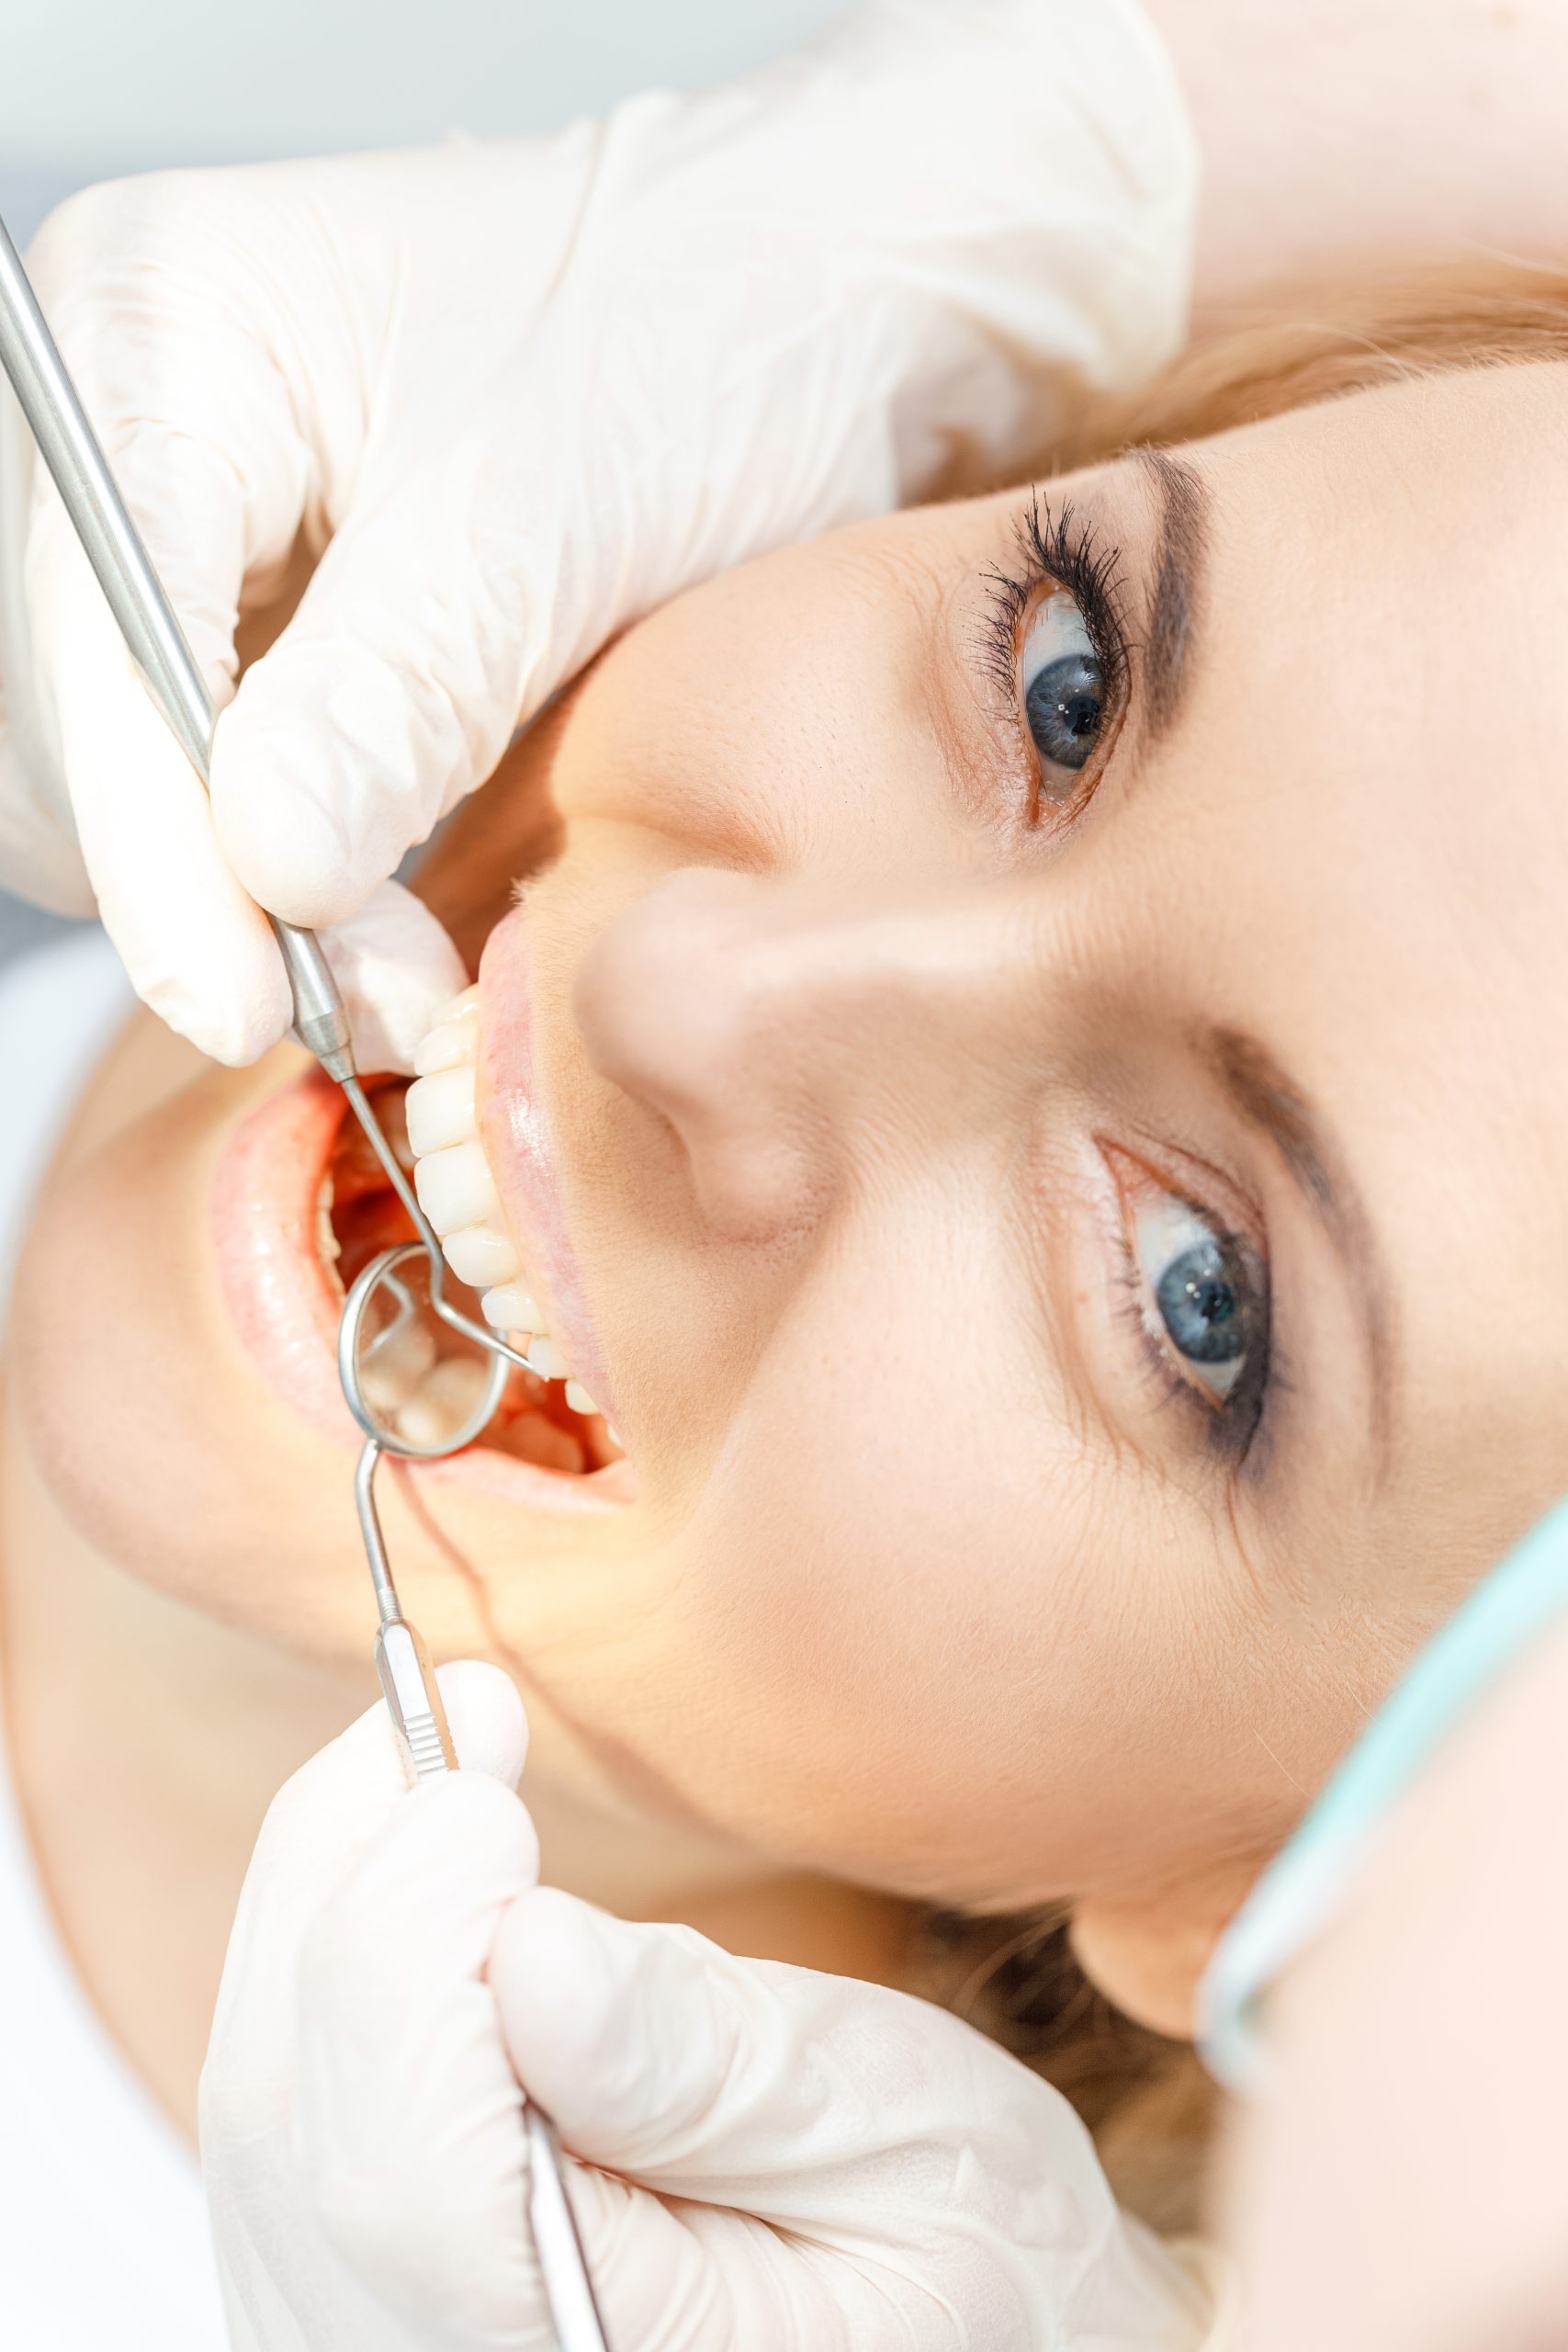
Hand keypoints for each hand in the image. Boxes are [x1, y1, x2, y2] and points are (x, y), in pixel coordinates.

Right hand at [0, 0, 1192, 1066]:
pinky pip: (193, 792)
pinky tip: (382, 915)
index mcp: (157, 324)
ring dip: (244, 911)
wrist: (785, 317)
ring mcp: (165, 527)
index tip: (242, 1001)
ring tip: (407, 967)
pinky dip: (279, 882)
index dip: (154, 843)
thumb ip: (389, 702)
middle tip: (386, 996)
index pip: (94, 635)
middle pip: (64, 732)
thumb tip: (269, 873)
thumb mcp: (543, 528)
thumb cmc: (691, 340)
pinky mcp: (231, 617)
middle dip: (208, 894)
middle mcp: (117, 418)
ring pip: (109, 790)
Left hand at [202, 1664, 1228, 2349]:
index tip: (485, 1773)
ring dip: (325, 1905)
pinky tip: (409, 1873)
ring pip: (266, 2122)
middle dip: (350, 1878)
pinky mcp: (364, 2311)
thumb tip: (524, 1948)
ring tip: (431, 1761)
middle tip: (447, 1710)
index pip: (408, 2182)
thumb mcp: (905, 2147)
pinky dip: (322, 1972)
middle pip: (298, 2135)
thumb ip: (710, 2069)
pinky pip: (285, 2133)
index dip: (409, 1946)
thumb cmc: (977, 2264)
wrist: (979, 2350)